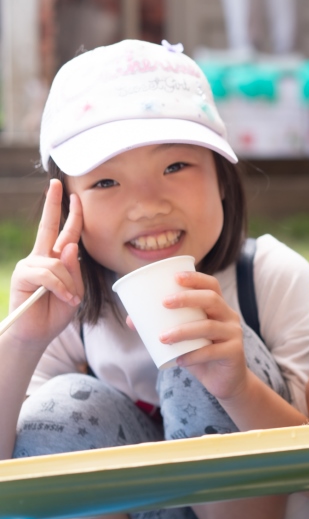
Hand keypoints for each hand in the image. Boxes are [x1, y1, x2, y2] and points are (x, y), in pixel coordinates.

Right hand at [8, 179, 82, 347]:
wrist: (38, 333)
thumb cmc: (57, 311)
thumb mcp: (76, 290)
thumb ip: (74, 270)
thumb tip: (70, 245)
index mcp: (56, 258)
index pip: (66, 231)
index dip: (71, 213)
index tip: (71, 193)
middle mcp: (42, 257)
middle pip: (48, 226)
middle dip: (53, 204)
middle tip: (56, 184)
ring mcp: (30, 264)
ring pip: (57, 262)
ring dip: (69, 283)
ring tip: (70, 299)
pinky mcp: (22, 275)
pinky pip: (48, 274)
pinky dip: (60, 287)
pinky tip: (65, 298)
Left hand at [156, 271, 248, 399]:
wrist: (225, 380)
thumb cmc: (201, 353)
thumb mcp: (184, 339)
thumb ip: (163, 327)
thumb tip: (131, 320)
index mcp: (219, 308)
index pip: (212, 286)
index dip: (196, 278)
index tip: (175, 277)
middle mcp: (229, 317)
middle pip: (212, 300)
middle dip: (188, 298)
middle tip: (164, 302)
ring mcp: (234, 334)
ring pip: (209, 326)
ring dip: (184, 331)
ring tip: (163, 337)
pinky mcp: (234, 352)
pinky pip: (212, 352)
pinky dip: (193, 356)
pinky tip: (179, 361)